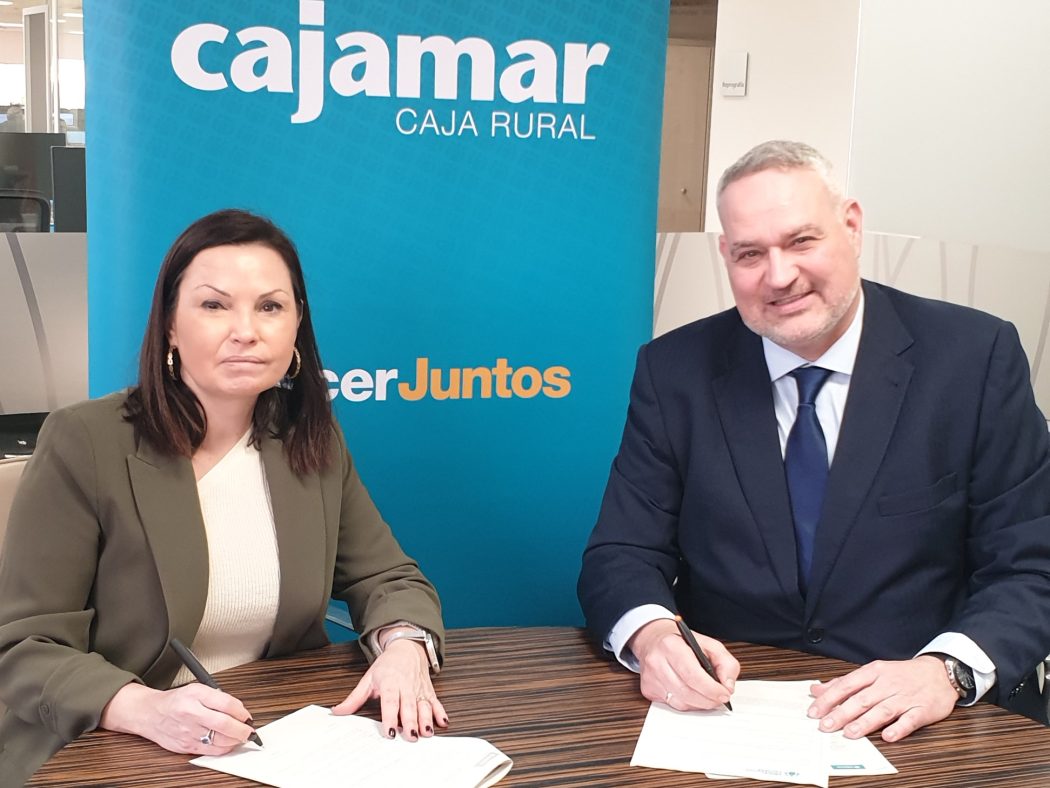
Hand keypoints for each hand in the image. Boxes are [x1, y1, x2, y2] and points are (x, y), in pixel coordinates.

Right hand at [100, 681, 255, 754]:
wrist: (149, 714)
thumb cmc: (175, 701)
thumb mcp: (197, 689)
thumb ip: (218, 697)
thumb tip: (239, 710)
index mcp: (195, 695)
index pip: (226, 704)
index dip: (242, 712)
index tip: (247, 716)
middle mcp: (191, 714)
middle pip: (224, 724)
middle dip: (242, 729)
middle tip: (250, 730)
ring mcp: (188, 732)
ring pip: (219, 740)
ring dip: (235, 740)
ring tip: (240, 736)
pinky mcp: (185, 747)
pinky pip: (210, 751)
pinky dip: (224, 748)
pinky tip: (227, 743)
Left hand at [332, 637, 447, 740]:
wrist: (407, 648)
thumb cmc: (387, 665)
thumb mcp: (368, 679)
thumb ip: (354, 698)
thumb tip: (337, 712)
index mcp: (390, 683)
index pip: (390, 701)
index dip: (390, 717)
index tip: (390, 731)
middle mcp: (406, 686)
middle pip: (409, 706)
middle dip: (411, 722)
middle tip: (411, 736)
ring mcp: (418, 689)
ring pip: (423, 706)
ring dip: (426, 719)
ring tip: (427, 733)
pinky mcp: (428, 691)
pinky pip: (436, 702)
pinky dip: (440, 712)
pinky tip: (443, 723)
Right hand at [628, 619, 737, 709]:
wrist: (654, 639)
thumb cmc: (681, 642)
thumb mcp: (709, 644)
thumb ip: (725, 663)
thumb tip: (728, 686)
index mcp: (671, 646)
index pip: (692, 675)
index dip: (711, 689)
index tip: (724, 694)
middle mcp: (657, 661)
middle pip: (687, 692)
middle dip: (708, 700)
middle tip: (719, 698)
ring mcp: (650, 677)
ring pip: (681, 703)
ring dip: (699, 704)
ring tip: (708, 696)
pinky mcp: (648, 690)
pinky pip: (673, 705)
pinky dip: (687, 704)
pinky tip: (692, 694)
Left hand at [807, 655, 957, 741]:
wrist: (939, 672)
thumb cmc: (901, 674)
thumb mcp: (872, 673)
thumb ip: (844, 683)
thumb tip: (816, 690)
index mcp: (873, 672)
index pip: (846, 684)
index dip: (829, 698)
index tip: (814, 711)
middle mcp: (888, 684)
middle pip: (862, 699)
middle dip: (842, 713)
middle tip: (825, 726)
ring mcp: (905, 697)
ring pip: (883, 709)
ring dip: (866, 722)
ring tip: (850, 733)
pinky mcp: (923, 710)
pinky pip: (910, 720)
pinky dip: (899, 728)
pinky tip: (888, 736)